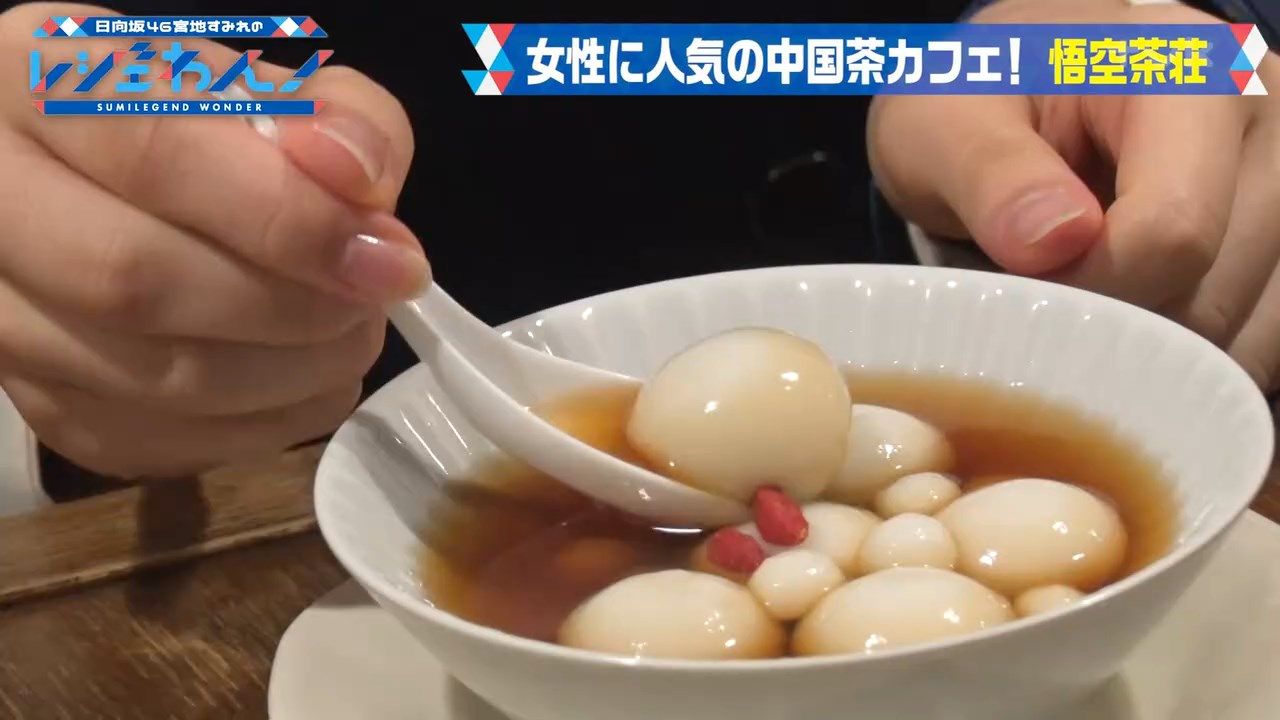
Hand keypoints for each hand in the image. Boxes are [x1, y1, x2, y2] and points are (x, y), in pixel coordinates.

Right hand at [0, 3, 427, 476]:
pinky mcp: (36, 406)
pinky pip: (155, 444)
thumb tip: (361, 185)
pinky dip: (261, 425)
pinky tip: (305, 379)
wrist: (99, 184)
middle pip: (137, 283)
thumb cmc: (188, 126)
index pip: (158, 159)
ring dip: (292, 374)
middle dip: (293, 309)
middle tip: (374, 303)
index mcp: (34, 79)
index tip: (390, 260)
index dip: (291, 222)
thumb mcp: (266, 88)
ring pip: (151, 379)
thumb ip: (334, 117)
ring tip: (352, 335)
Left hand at [869, 0, 1279, 390]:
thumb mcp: (944, 123)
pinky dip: (1182, 358)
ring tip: (1077, 302)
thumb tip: (1055, 242)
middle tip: (1038, 300)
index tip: (1022, 288)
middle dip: (1112, 324)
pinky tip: (1118, 326)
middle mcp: (1263, 121)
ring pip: (1242, 327)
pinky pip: (1257, 336)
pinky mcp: (1278, 240)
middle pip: (1214, 289)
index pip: (1171, 230)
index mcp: (1188, 72)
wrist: (1005, 92)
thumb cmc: (975, 102)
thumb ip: (991, 174)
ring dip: (1149, 350)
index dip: (1087, 290)